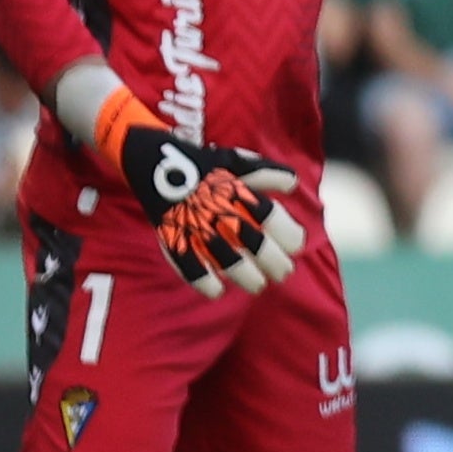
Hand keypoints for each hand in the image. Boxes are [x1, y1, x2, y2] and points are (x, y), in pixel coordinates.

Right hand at [82, 83, 304, 297]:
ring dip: (245, 276)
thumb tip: (292, 184)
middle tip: (285, 272)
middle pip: (253, 242)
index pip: (269, 217)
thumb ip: (266, 173)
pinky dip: (202, 280)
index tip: (298, 244)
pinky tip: (217, 291)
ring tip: (258, 286)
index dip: (288, 234)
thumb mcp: (237, 161)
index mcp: (236, 191)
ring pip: (225, 259)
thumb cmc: (203, 163)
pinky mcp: (172, 236)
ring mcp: (194, 226)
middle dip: (274, 262)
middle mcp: (218, 210)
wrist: (154, 160)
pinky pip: (186, 264)